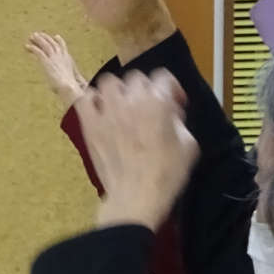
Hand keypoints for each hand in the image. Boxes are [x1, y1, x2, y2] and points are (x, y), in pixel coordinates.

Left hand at [26, 31, 88, 110]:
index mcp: (68, 59)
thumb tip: (65, 83)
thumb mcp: (71, 80)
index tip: (56, 36)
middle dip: (46, 38)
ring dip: (39, 40)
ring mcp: (54, 58)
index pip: (63, 47)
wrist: (68, 86)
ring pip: (45, 45)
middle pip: (53, 44)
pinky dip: (33, 49)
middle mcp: (61, 56)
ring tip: (32, 36)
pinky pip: (39, 52)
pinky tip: (27, 46)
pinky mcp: (46, 62)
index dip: (59, 41)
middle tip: (39, 34)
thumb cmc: (71, 86)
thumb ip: (68, 77)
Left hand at [75, 69, 198, 231]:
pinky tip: (101, 113)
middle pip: (136, 78)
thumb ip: (178, 120)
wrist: (136, 196)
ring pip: (109, 83)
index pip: (164, 77)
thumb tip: (170, 113)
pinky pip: (85, 100)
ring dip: (118, 92)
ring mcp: (106, 110)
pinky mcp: (89, 125)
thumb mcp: (189, 144)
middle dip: (145, 90)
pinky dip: (92, 102)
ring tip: (123, 108)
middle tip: (149, 109)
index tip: (175, 105)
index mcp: (157, 100)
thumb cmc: (167, 173)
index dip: (172, 89)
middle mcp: (130, 98)